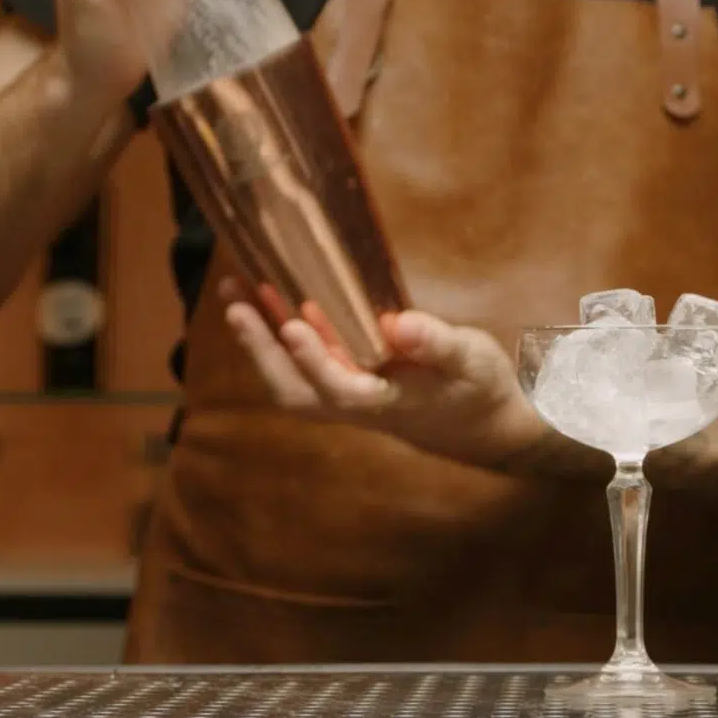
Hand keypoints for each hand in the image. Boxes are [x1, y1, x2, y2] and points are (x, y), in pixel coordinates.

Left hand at [222, 280, 544, 469]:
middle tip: (235, 303)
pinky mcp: (348, 382)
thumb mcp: (471, 361)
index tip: (293, 325)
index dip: (315, 361)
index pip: (342, 389)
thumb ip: (437, 344)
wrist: (482, 425)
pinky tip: (268, 301)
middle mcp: (358, 404)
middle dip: (262, 350)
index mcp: (388, 402)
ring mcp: (348, 395)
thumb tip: (402, 323)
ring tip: (236, 292)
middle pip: (297, 391)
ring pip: (293, 380)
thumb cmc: (478, 390)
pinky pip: (304, 364)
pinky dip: (280, 336)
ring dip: (261, 341)